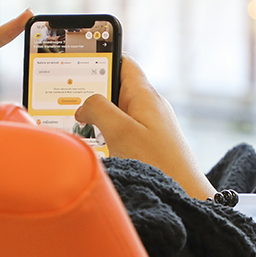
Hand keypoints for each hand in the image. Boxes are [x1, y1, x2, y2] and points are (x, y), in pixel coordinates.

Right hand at [74, 56, 216, 199]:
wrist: (187, 198)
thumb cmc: (159, 165)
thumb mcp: (121, 132)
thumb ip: (98, 110)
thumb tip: (84, 105)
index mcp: (146, 96)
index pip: (123, 62)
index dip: (102, 58)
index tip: (78, 62)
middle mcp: (151, 108)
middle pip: (117, 88)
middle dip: (93, 93)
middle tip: (68, 102)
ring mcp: (152, 127)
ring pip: (118, 112)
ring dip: (98, 117)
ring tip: (78, 127)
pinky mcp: (151, 146)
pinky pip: (124, 132)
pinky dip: (107, 135)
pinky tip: (98, 148)